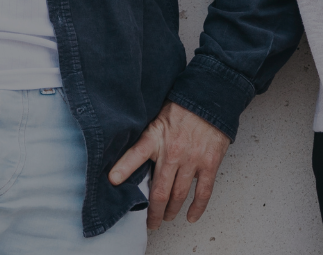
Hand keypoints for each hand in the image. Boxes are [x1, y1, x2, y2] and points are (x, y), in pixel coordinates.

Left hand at [107, 102, 231, 228]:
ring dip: (171, 211)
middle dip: (153, 211)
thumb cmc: (182, 110)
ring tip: (166, 218)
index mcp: (157, 138)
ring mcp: (193, 160)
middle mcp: (174, 152)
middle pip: (160, 190)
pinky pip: (204, 191)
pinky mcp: (210, 163)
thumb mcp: (155, 119)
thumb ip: (145, 140)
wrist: (209, 99)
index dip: (123, 168)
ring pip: (179, 194)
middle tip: (150, 223)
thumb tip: (127, 159)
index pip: (136, 154)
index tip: (112, 180)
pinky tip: (190, 217)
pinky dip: (197, 207)